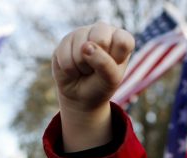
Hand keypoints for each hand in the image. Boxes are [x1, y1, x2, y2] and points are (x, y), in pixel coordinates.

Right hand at [52, 22, 133, 151]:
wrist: (80, 97)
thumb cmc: (101, 88)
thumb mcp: (110, 81)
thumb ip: (105, 64)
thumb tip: (86, 46)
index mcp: (122, 41)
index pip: (123, 38)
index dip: (115, 55)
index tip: (110, 69)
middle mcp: (104, 32)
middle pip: (101, 32)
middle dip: (96, 58)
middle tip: (94, 70)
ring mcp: (84, 32)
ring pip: (80, 41)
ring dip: (80, 64)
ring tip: (82, 71)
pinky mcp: (66, 39)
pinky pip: (63, 50)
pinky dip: (66, 66)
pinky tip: (71, 69)